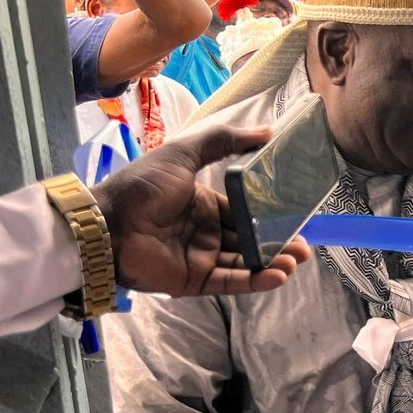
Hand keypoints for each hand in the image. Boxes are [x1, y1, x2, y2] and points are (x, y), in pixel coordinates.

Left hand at [91, 124, 313, 296]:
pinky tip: (278, 275)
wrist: (108, 223)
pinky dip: (255, 280)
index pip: (245, 211)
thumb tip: (267, 131)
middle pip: (251, 240)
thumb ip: (223, 141)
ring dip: (273, 262)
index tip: (297, 216)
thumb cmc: (143, 187)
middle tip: (305, 246)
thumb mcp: (184, 153)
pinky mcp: (194, 281)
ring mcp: (201, 258)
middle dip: (279, 243)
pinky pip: (230, 282)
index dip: (271, 216)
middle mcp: (206, 232)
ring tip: (296, 260)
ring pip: (246, 262)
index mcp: (204, 204)